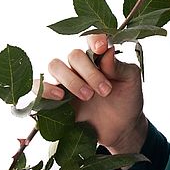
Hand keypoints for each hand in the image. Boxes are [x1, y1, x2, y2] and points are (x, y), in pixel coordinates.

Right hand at [36, 34, 146, 153]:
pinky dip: (45, 88)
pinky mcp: (53, 98)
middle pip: (74, 55)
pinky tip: (60, 96)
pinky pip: (39, 86)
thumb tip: (107, 50)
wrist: (120, 130)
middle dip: (89, 72)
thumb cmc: (127, 101)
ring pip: (55, 66)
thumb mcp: (131, 82)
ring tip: (87, 96)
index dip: (94, 39)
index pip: (92, 39)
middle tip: (105, 91)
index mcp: (99, 57)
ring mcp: (65, 81)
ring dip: (70, 80)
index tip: (101, 48)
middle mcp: (80, 66)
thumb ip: (120, 66)